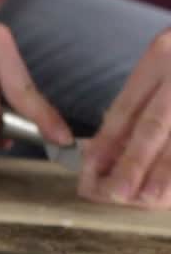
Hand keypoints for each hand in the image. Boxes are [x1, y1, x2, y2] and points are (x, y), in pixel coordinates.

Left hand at [81, 29, 170, 206]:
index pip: (128, 107)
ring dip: (166, 172)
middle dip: (134, 162)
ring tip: (150, 196)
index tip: (91, 168)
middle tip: (116, 191)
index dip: (108, 141)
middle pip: (154, 125)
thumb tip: (104, 146)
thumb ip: (137, 99)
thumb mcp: (162, 60)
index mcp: (159, 57)